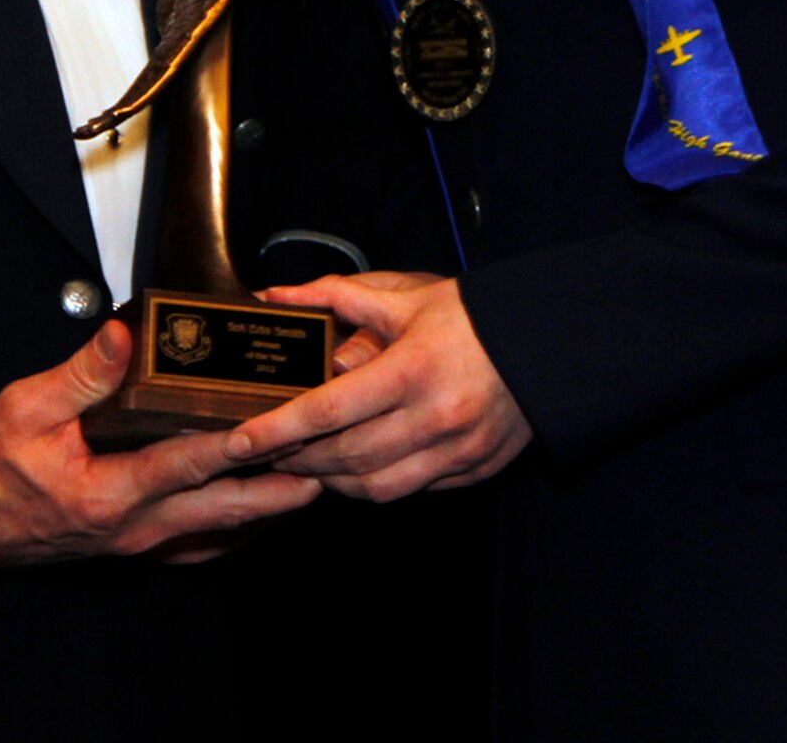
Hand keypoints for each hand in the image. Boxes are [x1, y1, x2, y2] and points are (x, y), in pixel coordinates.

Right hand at [0, 319, 319, 567]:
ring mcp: (135, 544)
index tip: (278, 428)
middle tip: (326, 465)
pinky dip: (232, 529)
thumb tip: (124, 335)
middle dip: (276, 489)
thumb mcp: (24, 407)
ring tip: (310, 483)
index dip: (235, 445)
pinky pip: (195, 546)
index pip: (186, 465)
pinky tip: (255, 513)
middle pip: (221, 509)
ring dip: (263, 509)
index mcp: (108, 493)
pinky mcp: (132, 546)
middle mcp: (132, 527)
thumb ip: (81, 373)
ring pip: (216, 531)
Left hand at [221, 274, 530, 500]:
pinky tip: (355, 469)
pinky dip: (375, 485)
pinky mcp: (474, 470)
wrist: (546, 341)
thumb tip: (277, 295)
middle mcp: (433, 417)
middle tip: (265, 453)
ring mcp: (456, 451)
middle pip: (345, 455)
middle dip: (297, 459)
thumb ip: (335, 295)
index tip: (240, 441)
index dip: (277, 430)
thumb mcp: (404, 298)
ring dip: (332, 480)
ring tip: (305, 464)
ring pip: (375, 486)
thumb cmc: (469, 316)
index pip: (327, 410)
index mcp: (411, 369)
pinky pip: (411, 491)